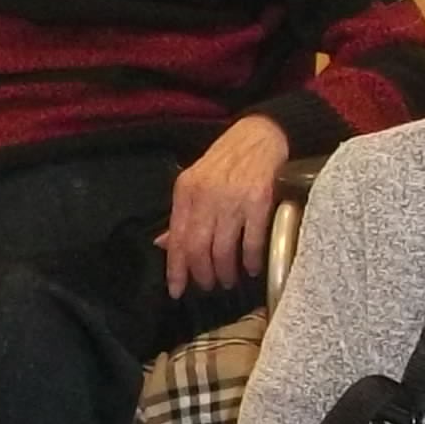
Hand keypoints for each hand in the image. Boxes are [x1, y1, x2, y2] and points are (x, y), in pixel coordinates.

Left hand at [162, 113, 292, 294]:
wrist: (262, 133)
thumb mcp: (196, 181)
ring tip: (228, 280)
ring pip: (222, 250)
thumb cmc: (227, 160)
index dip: (175, 270)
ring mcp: (233, 199)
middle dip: (202, 274)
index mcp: (186, 192)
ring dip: (225, 272)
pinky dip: (250, 260)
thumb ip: (182, 214)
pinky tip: (250, 268)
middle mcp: (206, 196)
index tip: (177, 290)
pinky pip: (252, 242)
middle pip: (197, 249)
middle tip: (208, 285)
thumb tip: (163, 244)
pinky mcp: (259, 201)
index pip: (176, 239)